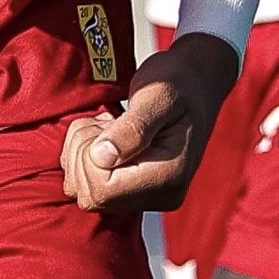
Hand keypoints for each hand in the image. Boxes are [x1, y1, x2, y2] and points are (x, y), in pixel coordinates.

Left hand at [62, 36, 236, 216]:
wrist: (195, 82)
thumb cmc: (178, 82)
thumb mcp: (156, 95)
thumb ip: (132, 128)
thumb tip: (102, 157)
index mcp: (169, 176)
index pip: (102, 190)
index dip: (89, 156)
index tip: (107, 121)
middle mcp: (162, 195)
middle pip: (91, 195)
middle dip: (84, 154)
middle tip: (107, 121)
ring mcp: (150, 197)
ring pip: (87, 192)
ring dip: (83, 154)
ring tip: (110, 126)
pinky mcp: (137, 192)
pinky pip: (92, 187)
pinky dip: (87, 159)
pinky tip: (109, 137)